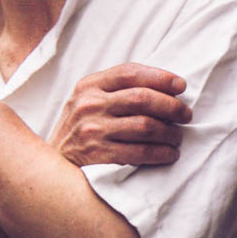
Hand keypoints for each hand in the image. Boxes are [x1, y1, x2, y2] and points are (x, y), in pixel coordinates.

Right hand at [48, 64, 190, 167]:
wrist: (50, 166)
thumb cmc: (78, 130)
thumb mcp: (86, 102)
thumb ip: (114, 91)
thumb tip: (163, 88)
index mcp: (88, 85)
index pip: (130, 72)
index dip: (160, 77)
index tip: (181, 86)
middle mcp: (89, 104)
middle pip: (142, 98)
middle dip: (171, 106)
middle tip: (186, 115)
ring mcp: (92, 129)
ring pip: (145, 125)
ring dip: (170, 132)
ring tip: (178, 136)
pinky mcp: (98, 154)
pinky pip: (140, 152)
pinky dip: (161, 153)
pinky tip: (169, 154)